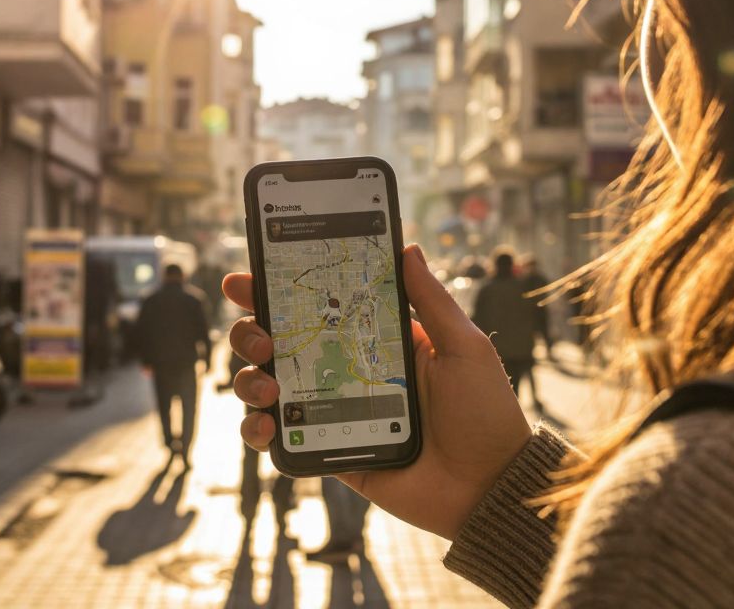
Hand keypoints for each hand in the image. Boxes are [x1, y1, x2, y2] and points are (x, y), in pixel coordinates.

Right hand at [223, 244, 531, 539]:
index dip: (276, 290)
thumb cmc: (484, 413)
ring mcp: (332, 412)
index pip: (317, 307)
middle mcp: (346, 371)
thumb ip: (431, 300)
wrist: (488, 486)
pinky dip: (258, 431)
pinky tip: (265, 424)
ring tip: (265, 384)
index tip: (245, 278)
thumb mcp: (463, 348)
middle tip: (260, 337)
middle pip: (278, 343)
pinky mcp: (327, 452)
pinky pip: (279, 440)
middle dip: (251, 332)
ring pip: (267, 388)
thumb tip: (409, 247)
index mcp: (375, 340)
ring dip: (248, 379)